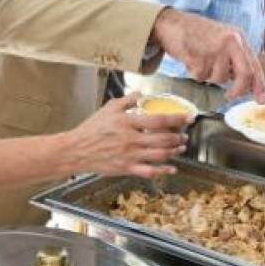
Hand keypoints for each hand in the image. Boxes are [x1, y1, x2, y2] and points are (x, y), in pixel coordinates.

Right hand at [62, 93, 188, 177]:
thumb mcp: (109, 108)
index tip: (188, 118)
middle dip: (178, 137)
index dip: (177, 119)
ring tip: (181, 148)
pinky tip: (172, 168)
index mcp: (128, 122)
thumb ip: (127, 100)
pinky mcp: (127, 168)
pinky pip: (149, 171)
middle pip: (163, 138)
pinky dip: (163, 170)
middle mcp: (131, 139)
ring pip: (160, 154)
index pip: (159, 119)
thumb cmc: (92, 129)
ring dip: (174, 151)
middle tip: (185, 136)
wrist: (76, 150)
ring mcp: (130, 155)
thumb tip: (142, 94)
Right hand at [151, 8, 264, 102]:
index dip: (259, 85)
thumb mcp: (223, 40)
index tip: (261, 99)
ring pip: (219, 78)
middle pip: (244, 75)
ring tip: (201, 60)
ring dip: (209, 76)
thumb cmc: (196, 33)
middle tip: (230, 96)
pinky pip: (201, 76)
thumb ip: (235, 59)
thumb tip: (245, 83)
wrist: (172, 23)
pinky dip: (195, 73)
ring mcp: (215, 49)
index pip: (254, 65)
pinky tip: (191, 59)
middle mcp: (230, 42)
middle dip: (238, 90)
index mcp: (238, 37)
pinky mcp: (199, 56)